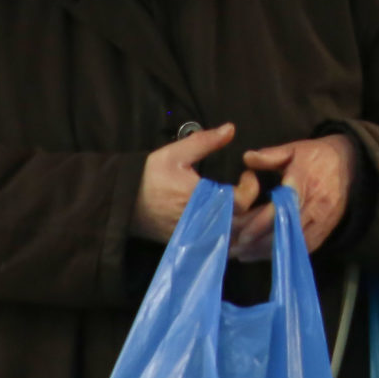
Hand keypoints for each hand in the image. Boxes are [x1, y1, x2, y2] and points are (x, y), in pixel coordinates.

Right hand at [133, 123, 260, 246]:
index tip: (248, 175)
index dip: (251, 188)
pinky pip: (220, 249)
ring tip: (250, 209)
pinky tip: (237, 226)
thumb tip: (231, 128)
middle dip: (254, 210)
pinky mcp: (191, 245)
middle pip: (242, 225)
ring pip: (233, 240)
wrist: (123, 202)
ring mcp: (196, 237)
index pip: (240, 201)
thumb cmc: (151, 175)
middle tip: (255, 193)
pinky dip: (232, 240)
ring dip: (246, 227)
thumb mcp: (176, 153)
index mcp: (200, 198)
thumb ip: (205, 142)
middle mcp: (201, 222)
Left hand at [244, 135, 358, 255]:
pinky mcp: (327, 229)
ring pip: (295, 243)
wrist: (350, 164)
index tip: (242, 236)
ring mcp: (323, 219)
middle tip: (235, 251)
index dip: (260, 225)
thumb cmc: (316, 156)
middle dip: (259, 244)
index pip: (280, 210)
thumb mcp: (293, 149)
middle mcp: (315, 204)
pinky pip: (307, 247)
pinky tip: (268, 256)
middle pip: (285, 231)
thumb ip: (270, 155)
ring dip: (270, 252)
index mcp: (303, 183)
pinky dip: (287, 254)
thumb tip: (246, 158)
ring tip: (246, 256)